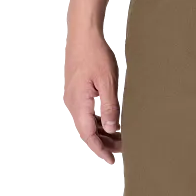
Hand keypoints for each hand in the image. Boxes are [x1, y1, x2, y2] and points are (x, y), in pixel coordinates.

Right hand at [63, 32, 122, 166]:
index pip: (89, 136)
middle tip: (122, 149)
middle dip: (103, 144)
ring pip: (86, 124)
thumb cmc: (95, 55)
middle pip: (87, 133)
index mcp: (80, 104)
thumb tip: (111, 129)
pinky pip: (86, 114)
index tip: (111, 161)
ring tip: (119, 138)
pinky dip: (97, 122)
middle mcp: (73, 104)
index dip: (100, 150)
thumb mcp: (108, 83)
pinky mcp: (76, 92)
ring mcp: (73, 98)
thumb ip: (109, 108)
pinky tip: (109, 122)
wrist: (83, 35)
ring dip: (101, 133)